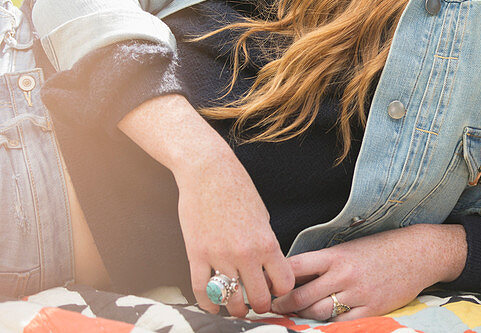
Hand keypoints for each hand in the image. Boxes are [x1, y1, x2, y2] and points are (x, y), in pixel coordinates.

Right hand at [175, 149, 294, 315]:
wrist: (208, 172)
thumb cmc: (238, 189)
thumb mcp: (263, 216)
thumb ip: (266, 244)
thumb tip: (267, 267)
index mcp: (267, 243)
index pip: (283, 283)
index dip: (281, 290)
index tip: (276, 289)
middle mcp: (245, 254)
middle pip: (258, 299)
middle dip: (260, 305)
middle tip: (257, 303)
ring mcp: (219, 257)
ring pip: (231, 300)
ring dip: (235, 308)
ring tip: (236, 307)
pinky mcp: (196, 255)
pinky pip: (203, 291)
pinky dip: (209, 305)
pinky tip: (213, 306)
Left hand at [271, 224, 466, 319]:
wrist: (419, 253)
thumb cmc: (383, 247)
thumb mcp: (351, 247)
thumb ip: (326, 261)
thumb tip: (295, 273)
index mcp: (336, 255)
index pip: (296, 266)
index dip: (277, 278)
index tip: (266, 285)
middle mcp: (344, 274)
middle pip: (301, 296)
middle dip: (283, 304)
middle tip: (272, 308)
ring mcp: (358, 294)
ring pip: (318, 312)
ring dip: (303, 315)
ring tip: (295, 315)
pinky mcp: (371, 309)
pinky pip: (341, 323)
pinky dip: (329, 324)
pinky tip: (323, 321)